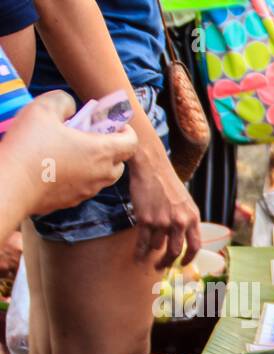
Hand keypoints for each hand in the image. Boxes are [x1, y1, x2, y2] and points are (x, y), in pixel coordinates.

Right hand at [4, 91, 137, 215]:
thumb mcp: (43, 108)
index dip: (126, 130)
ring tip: (72, 150)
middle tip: (90, 136)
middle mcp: (100, 174)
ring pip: (102, 176)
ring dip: (95, 163)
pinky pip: (84, 187)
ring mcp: (87, 191)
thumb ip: (63, 101)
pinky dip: (79, 176)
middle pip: (119, 162)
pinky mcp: (72, 202)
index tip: (113, 123)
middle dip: (111, 147)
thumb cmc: (29, 145)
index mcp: (101, 151)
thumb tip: (71, 108)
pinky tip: (58, 166)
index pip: (132, 143)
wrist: (12, 185)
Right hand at [128, 145, 201, 268]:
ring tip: (146, 256)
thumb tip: (185, 239)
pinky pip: (143, 242)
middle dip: (167, 262)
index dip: (189, 259)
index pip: (195, 246)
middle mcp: (179, 222)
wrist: (151, 167)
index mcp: (193, 218)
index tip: (182, 264)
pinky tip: (137, 257)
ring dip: (151, 252)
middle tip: (161, 267)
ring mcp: (162, 221)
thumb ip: (187, 220)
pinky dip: (139, 252)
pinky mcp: (146, 219)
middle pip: (174, 251)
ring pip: (156, 246)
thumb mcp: (186, 202)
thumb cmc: (168, 183)